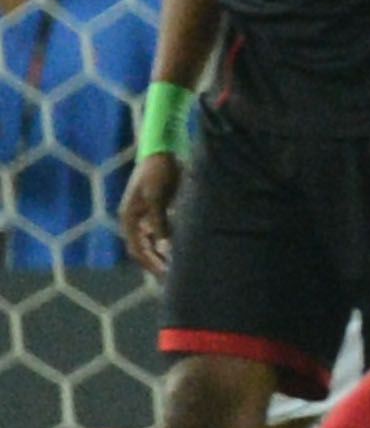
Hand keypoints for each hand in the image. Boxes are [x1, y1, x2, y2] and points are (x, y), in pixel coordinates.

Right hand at [122, 151, 182, 274]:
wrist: (163, 151)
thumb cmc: (159, 172)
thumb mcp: (158, 198)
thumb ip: (160, 223)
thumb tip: (164, 249)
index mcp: (130, 218)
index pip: (137, 250)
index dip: (151, 263)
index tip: (167, 274)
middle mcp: (134, 219)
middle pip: (143, 249)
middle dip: (157, 262)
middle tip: (175, 276)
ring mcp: (145, 214)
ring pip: (152, 241)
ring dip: (163, 253)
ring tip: (179, 266)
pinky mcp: (157, 209)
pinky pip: (161, 231)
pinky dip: (169, 241)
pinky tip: (182, 248)